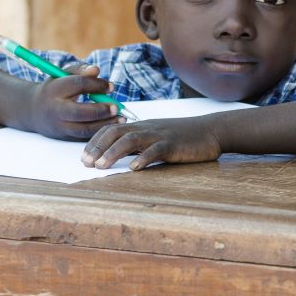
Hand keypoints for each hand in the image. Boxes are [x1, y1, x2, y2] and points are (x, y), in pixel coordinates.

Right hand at [23, 63, 121, 139]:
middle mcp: (55, 109)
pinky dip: (100, 132)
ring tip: (121, 118)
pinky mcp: (64, 137)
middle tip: (117, 107)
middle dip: (100, 110)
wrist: (33, 111)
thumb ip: (80, 70)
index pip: (78, 85)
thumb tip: (96, 70)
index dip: (97, 85)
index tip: (111, 87)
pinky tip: (112, 126)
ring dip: (104, 124)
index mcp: (54, 90)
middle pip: (78, 112)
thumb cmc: (55, 89)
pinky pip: (84, 137)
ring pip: (82, 129)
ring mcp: (58, 125)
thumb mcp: (62, 75)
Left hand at [81, 116, 221, 169]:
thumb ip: (140, 144)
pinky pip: (156, 150)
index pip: (112, 129)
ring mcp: (160, 135)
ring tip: (101, 166)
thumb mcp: (158, 137)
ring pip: (131, 139)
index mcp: (142, 127)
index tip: (83, 157)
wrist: (212, 130)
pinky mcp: (174, 144)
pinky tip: (134, 168)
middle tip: (86, 163)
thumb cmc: (185, 137)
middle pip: (116, 132)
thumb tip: (118, 156)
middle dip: (98, 147)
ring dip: (113, 152)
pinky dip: (143, 158)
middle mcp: (148, 128)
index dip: (95, 142)